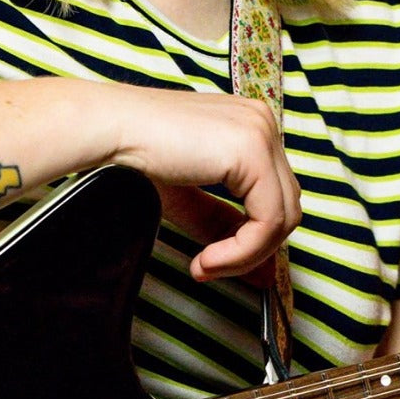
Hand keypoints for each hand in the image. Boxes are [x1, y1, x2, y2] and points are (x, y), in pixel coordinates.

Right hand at [108, 88, 300, 282]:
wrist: (113, 132)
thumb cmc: (138, 157)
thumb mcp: (188, 199)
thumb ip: (223, 228)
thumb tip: (259, 274)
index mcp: (251, 129)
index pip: (275, 197)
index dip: (250, 241)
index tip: (212, 263)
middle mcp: (264, 124)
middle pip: (287, 208)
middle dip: (252, 251)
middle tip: (208, 269)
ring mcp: (262, 135)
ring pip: (283, 218)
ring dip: (246, 256)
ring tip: (205, 266)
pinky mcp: (253, 151)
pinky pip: (267, 221)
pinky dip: (241, 251)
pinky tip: (207, 259)